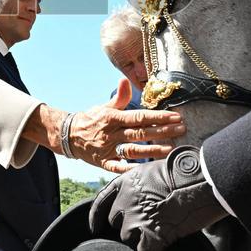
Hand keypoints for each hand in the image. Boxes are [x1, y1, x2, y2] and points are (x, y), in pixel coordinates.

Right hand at [69, 78, 185, 171]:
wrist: (69, 135)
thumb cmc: (92, 119)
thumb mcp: (104, 106)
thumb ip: (119, 97)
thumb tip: (125, 80)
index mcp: (113, 118)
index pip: (139, 117)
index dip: (158, 117)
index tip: (175, 116)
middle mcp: (112, 133)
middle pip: (140, 133)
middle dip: (162, 132)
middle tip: (181, 130)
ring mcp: (108, 149)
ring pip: (133, 150)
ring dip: (153, 151)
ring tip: (171, 149)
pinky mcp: (103, 162)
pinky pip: (118, 168)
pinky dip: (130, 169)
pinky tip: (146, 170)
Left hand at [89, 145, 227, 250]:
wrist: (203, 180)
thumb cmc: (186, 172)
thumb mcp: (154, 170)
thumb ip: (141, 184)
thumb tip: (139, 197)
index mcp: (126, 181)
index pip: (101, 201)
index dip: (96, 217)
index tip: (95, 228)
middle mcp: (127, 199)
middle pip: (116, 223)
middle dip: (129, 226)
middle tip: (148, 226)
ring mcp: (137, 218)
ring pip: (129, 238)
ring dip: (143, 239)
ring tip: (161, 235)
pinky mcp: (152, 235)